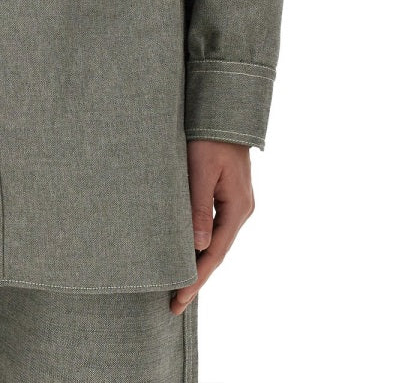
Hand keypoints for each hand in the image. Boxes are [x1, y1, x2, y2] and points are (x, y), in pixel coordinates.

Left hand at [169, 139, 255, 314]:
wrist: (224, 112)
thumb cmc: (210, 137)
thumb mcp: (200, 170)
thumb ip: (198, 206)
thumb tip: (197, 245)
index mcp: (237, 208)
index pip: (214, 253)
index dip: (195, 278)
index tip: (177, 300)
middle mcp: (240, 210)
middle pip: (216, 252)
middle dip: (195, 276)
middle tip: (173, 302)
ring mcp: (236, 203)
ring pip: (215, 240)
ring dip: (197, 260)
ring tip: (176, 282)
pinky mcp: (227, 194)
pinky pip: (213, 226)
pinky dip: (199, 241)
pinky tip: (186, 248)